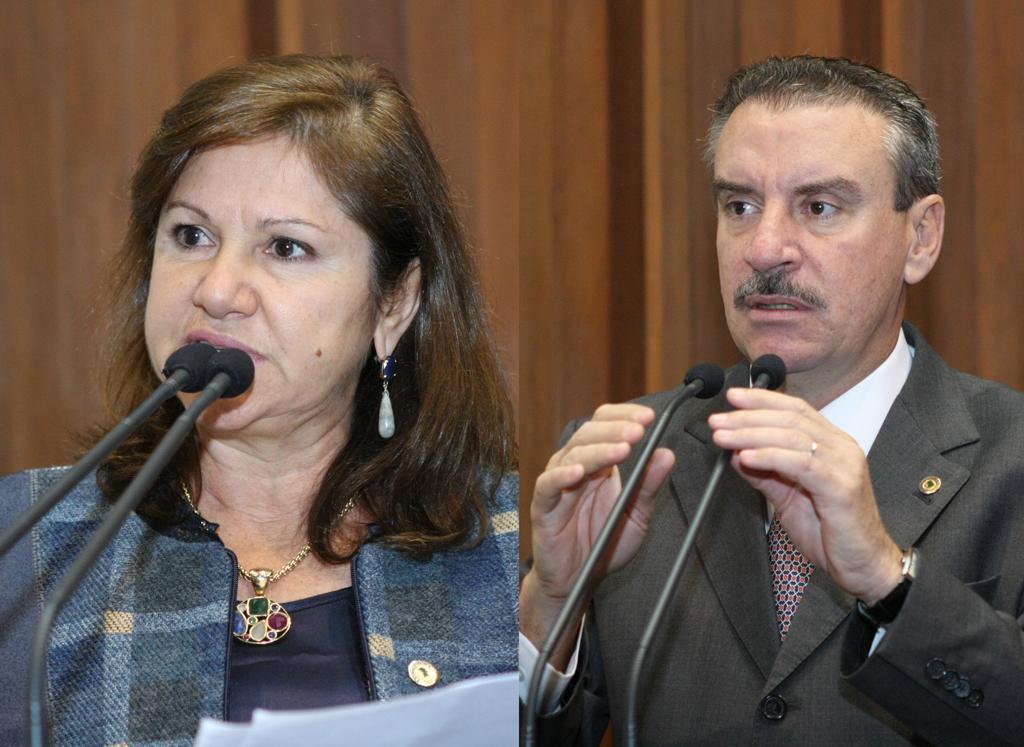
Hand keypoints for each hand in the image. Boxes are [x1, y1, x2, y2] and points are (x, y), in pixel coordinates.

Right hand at [520, 404, 674, 665]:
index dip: (624, 416)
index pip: (605, 423)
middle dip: (616, 430)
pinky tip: (580, 472)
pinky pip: (549, 485)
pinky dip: (562, 476)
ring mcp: (557, 483)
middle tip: (639, 431)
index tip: (649, 418)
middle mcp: (575, 465)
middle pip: (589, 433)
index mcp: (598, 462)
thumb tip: (667, 453)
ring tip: (622, 449)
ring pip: (573, 454)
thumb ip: (649, 485)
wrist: (577, 579)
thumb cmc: (604, 543)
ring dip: (598, 449)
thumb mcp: (636, 514)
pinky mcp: (543, 505)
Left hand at [708, 387, 900, 603]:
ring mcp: (844, 465)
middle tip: (718, 420)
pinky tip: (747, 456)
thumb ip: (765, 473)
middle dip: (748, 417)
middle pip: (790, 419)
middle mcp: (841, 448)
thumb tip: (736, 453)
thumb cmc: (831, 533)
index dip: (762, 400)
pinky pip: (801, 463)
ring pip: (792, 437)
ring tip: (723, 436)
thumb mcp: (788, 498)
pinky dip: (770, 456)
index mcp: (832, 445)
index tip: (733, 399)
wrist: (864, 565)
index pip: (795, 410)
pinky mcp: (841, 487)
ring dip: (751, 434)